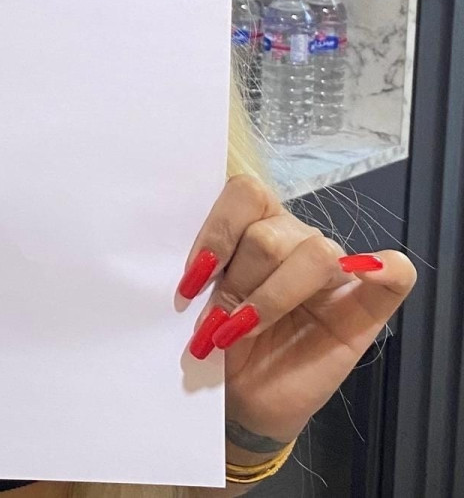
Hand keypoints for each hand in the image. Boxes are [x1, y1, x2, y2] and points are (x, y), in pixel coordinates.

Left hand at [176, 174, 416, 454]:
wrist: (241, 396)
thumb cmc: (218, 339)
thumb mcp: (200, 301)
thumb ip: (205, 272)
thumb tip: (202, 268)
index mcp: (255, 224)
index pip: (245, 193)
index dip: (217, 232)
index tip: (193, 279)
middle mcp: (295, 240)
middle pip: (269, 234)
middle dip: (237, 281)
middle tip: (218, 320)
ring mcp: (335, 274)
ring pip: (314, 253)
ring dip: (271, 297)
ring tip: (243, 330)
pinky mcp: (367, 310)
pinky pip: (396, 275)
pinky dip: (388, 269)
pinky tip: (371, 272)